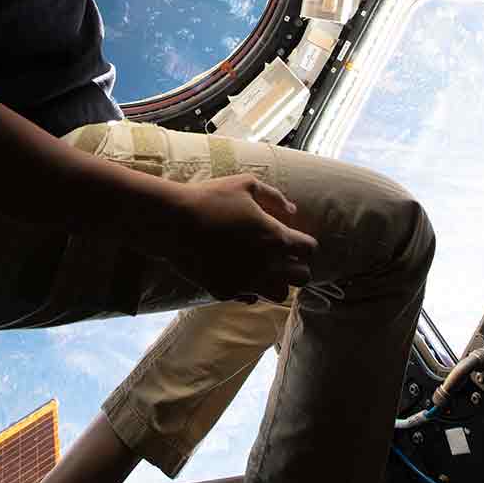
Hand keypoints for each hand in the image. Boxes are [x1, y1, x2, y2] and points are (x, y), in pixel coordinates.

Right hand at [164, 174, 318, 303]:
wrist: (173, 222)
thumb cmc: (210, 198)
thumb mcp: (246, 184)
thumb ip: (275, 197)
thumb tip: (292, 211)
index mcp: (276, 237)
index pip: (310, 250)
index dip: (305, 244)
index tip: (295, 241)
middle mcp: (266, 264)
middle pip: (302, 278)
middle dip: (297, 267)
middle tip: (283, 258)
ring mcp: (247, 282)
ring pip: (279, 295)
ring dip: (277, 282)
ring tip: (264, 269)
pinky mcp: (226, 292)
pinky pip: (250, 299)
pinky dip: (250, 289)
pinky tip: (239, 273)